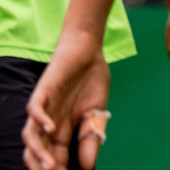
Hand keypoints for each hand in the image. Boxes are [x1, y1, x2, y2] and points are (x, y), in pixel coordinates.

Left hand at [22, 29, 110, 169]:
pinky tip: (52, 129)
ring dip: (39, 153)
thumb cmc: (92, 81)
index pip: (57, 158)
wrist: (87, 51)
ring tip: (50, 166)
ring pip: (32, 137)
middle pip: (39, 153)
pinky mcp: (42, 93)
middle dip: (46, 168)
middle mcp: (49, 125)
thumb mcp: (97, 114)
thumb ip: (92, 138)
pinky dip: (40, 121)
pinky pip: (34, 110)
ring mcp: (44, 110)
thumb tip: (89, 167)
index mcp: (61, 132)